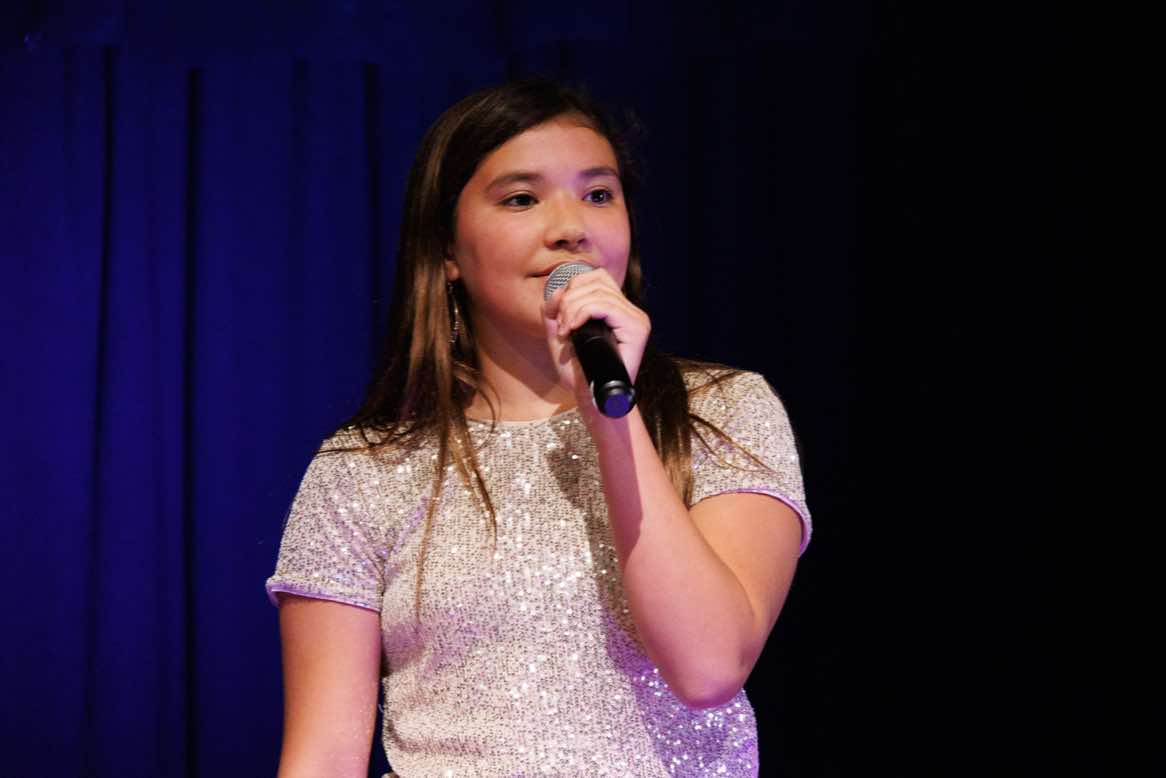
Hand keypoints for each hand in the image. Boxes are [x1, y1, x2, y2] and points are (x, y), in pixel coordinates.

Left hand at [541, 268, 650, 409]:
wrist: (593, 400)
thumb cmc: (580, 374)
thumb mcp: (561, 337)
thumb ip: (555, 314)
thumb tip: (553, 292)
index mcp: (617, 309)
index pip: (597, 277)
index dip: (571, 287)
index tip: (556, 315)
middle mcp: (630, 311)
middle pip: (596, 281)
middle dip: (569, 299)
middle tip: (559, 326)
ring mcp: (636, 319)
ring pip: (599, 292)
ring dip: (573, 308)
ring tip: (565, 331)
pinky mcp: (638, 328)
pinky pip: (606, 306)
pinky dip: (583, 313)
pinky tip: (573, 329)